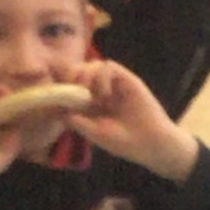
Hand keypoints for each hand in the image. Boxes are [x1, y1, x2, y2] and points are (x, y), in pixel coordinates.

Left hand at [70, 57, 195, 183]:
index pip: (72, 83)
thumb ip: (77, 121)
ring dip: (87, 77)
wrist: (152, 144)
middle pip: (79, 69)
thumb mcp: (95, 133)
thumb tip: (58, 109)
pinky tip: (105, 95)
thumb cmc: (125, 143)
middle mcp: (101, 90)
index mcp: (91, 103)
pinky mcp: (128, 79)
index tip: (61, 98)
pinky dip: (102, 77)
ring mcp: (115, 84)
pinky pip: (108, 66)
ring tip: (93, 98)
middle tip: (75, 94)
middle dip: (72, 78)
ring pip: (93, 65)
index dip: (64, 85)